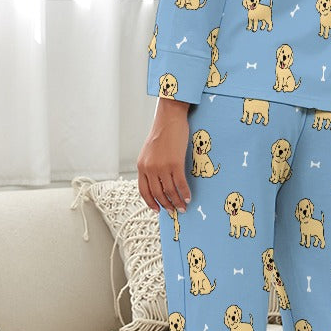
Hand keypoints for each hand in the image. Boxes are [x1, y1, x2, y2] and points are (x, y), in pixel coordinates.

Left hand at [138, 98, 192, 214]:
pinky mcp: (175, 164)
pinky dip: (185, 193)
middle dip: (166, 205)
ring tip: (183, 207)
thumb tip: (159, 181)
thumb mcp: (150, 151)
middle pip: (158, 194)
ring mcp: (162, 167)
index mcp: (142, 166)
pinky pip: (180, 184)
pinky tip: (189, 197)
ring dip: (177, 202)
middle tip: (173, 211)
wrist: (169, 119)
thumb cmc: (162, 133)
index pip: (144, 190)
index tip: (158, 210)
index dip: (151, 202)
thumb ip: (151, 166)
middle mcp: (150, 168)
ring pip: (170, 191)